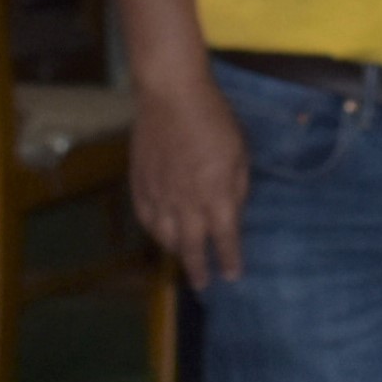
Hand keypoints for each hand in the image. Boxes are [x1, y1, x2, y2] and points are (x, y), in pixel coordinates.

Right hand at [130, 71, 248, 287]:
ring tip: (184, 262)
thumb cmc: (214, 119)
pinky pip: (146, 218)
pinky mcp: (140, 183)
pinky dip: (154, 231)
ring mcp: (159, 194)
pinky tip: (160, 235)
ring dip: (176, 253)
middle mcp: (186, 202)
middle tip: (203, 286)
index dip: (229, 260)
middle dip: (199, 269)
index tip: (233, 276)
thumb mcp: (240, 153)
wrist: (171, 96)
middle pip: (191, 247)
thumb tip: (233, 212)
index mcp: (216, 194)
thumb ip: (237, 187)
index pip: (225, 239)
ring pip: (165, 236)